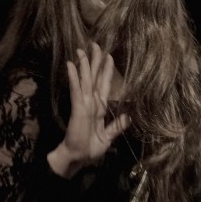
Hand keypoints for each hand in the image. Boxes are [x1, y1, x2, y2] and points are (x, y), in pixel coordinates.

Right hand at [48, 42, 129, 177]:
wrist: (78, 157)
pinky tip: (71, 65)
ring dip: (83, 65)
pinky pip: (77, 90)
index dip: (106, 71)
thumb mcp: (108, 136)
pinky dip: (74, 78)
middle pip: (94, 78)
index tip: (109, 57)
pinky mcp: (78, 108)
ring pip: (85, 80)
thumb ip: (117, 126)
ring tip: (81, 50)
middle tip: (95, 44)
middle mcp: (92, 102)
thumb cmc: (90, 147)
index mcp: (99, 107)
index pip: (103, 85)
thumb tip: (129, 116)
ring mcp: (84, 104)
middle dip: (95, 61)